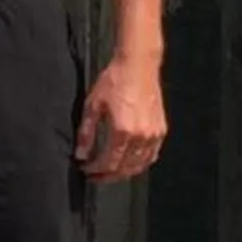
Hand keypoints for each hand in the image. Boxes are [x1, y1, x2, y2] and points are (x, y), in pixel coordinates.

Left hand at [76, 58, 166, 181]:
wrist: (138, 65)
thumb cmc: (114, 81)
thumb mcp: (93, 105)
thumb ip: (86, 133)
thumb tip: (80, 154)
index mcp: (122, 131)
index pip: (108, 163)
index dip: (95, 170)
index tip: (85, 170)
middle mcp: (141, 136)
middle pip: (124, 169)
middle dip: (107, 176)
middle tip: (95, 177)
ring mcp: (154, 135)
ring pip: (139, 165)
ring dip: (123, 173)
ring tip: (109, 172)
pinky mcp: (161, 130)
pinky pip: (151, 156)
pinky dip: (140, 164)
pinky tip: (129, 163)